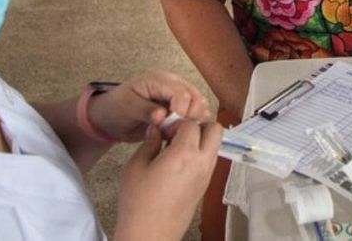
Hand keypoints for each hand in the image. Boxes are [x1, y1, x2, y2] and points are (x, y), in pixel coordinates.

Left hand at [89, 71, 211, 142]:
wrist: (112, 118)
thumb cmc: (117, 108)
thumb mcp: (127, 108)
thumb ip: (145, 111)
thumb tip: (162, 116)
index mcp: (160, 80)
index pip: (181, 93)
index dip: (181, 111)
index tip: (170, 128)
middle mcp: (175, 85)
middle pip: (197, 99)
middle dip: (190, 118)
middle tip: (173, 133)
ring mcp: (180, 97)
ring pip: (200, 108)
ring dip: (193, 123)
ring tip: (176, 134)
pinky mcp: (182, 110)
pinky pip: (196, 117)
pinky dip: (193, 127)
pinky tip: (180, 136)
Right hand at [115, 122, 222, 240]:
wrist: (149, 234)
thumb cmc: (138, 202)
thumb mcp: (136, 166)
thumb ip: (149, 143)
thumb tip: (156, 130)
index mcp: (185, 154)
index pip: (192, 123)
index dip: (177, 121)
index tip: (164, 129)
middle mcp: (201, 162)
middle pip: (215, 129)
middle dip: (199, 124)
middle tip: (177, 132)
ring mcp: (206, 176)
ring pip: (215, 145)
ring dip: (201, 139)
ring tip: (176, 148)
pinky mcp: (204, 187)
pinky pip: (209, 161)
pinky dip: (200, 154)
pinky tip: (178, 162)